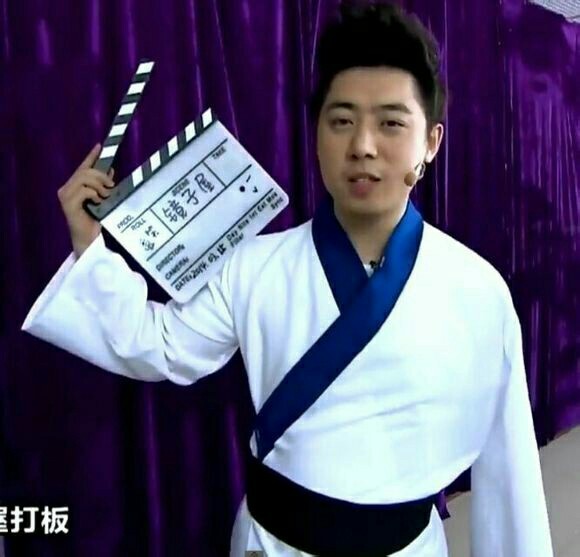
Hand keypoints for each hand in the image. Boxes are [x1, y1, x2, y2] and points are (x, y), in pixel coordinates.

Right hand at [57, 143, 114, 257]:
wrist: (89, 240)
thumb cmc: (96, 221)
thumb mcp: (103, 199)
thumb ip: (103, 185)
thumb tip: (110, 170)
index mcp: (74, 186)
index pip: (83, 167)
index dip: (91, 156)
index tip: (100, 146)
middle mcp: (66, 188)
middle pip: (85, 171)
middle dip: (101, 175)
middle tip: (111, 186)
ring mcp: (65, 195)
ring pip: (84, 178)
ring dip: (99, 185)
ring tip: (106, 196)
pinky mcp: (68, 203)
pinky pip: (84, 190)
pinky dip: (95, 194)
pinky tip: (98, 202)